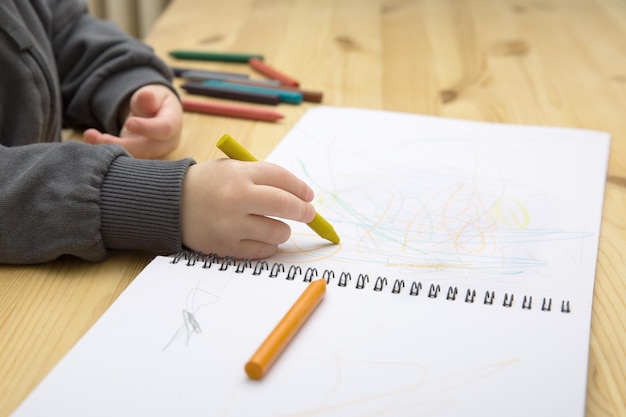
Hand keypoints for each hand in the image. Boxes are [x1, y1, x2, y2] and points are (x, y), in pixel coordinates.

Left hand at [83, 84, 181, 158]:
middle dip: (122, 145)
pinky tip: (92, 141)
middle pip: (147, 149)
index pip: (164, 129)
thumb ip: (150, 96)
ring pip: (134, 157)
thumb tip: (147, 97)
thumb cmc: (156, 102)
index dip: (147, 128)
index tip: (129, 123)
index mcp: (173, 124)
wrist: (156, 115)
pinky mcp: (138, 158)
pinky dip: (108, 152)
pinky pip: (125, 159)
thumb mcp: (154, 94)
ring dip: (110, 150)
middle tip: (98, 137)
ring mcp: (152, 154)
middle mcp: (165, 143)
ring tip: (89, 136)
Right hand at [180, 159, 315, 258]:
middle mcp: (236, 198)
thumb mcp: (232, 169)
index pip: (281, 179)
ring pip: (277, 231)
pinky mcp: (226, 246)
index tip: (308, 196)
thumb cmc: (208, 184)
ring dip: (283, 230)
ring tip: (277, 226)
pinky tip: (262, 237)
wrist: (171, 204)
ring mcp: (231, 224)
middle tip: (309, 214)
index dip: (300, 188)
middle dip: (303, 211)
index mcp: (239, 174)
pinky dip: (268, 244)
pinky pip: (262, 250)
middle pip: (285, 204)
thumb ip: (262, 177)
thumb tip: (300, 195)